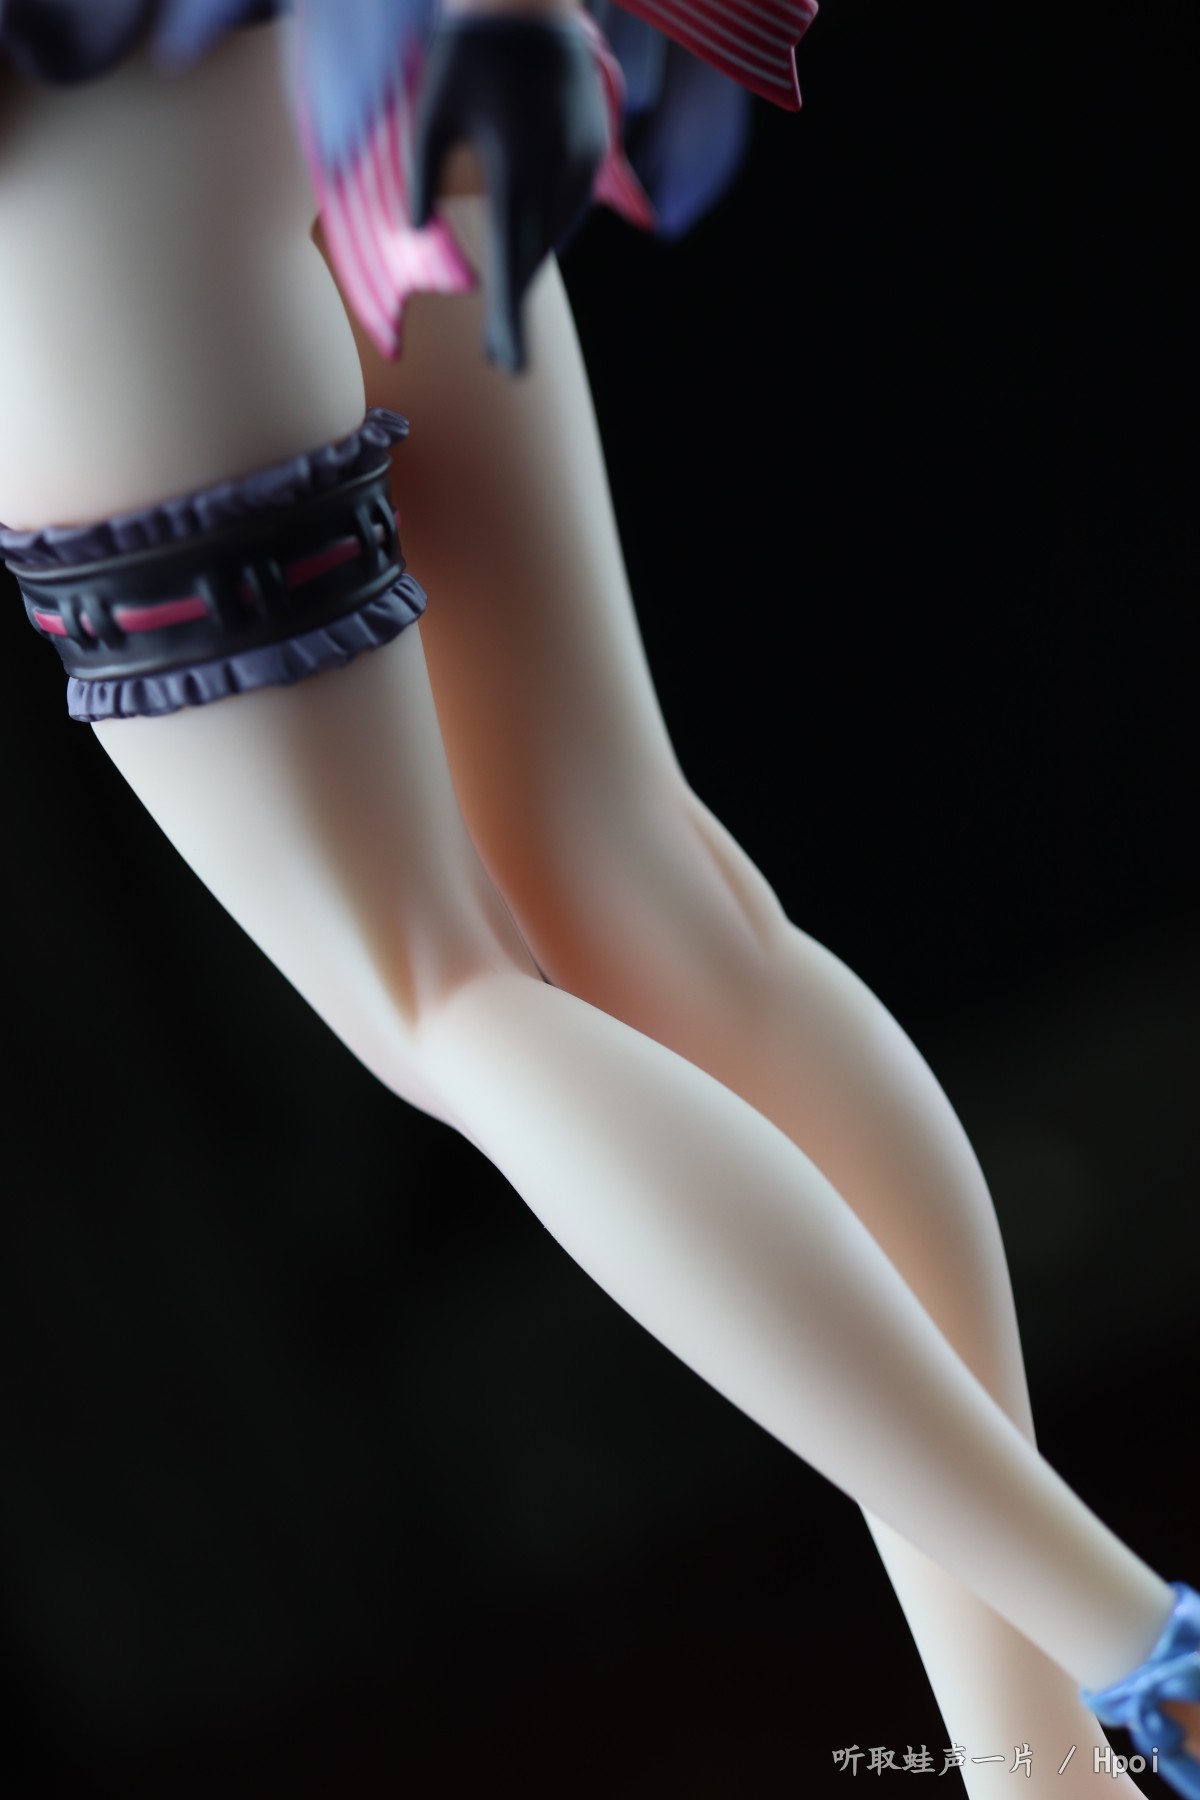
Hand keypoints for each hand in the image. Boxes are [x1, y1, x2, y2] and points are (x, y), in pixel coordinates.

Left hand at [412, 14, 606, 369]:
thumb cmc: (467, 49)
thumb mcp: (431, 111)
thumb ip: (422, 178)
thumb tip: (418, 235)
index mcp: (518, 166)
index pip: (514, 261)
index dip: (510, 319)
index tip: (505, 365)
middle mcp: (560, 171)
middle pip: (537, 260)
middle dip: (517, 313)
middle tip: (501, 364)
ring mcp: (584, 160)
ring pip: (555, 234)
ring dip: (530, 270)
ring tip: (507, 316)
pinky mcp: (596, 147)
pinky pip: (568, 206)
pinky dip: (545, 233)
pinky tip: (527, 252)